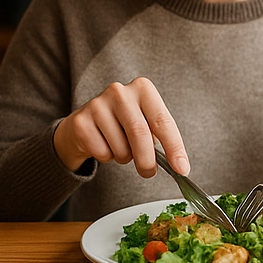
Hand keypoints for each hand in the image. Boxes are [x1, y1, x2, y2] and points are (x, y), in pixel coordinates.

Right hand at [53, 76, 189, 176]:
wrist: (86, 123)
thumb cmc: (125, 125)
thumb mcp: (147, 124)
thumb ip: (162, 140)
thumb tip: (181, 167)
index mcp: (143, 89)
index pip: (163, 121)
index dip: (174, 148)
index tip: (182, 169)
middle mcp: (120, 92)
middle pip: (140, 133)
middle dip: (147, 160)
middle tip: (149, 172)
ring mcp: (97, 104)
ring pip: (120, 147)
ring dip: (125, 158)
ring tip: (120, 147)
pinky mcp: (81, 121)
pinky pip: (102, 152)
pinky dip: (107, 157)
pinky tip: (102, 144)